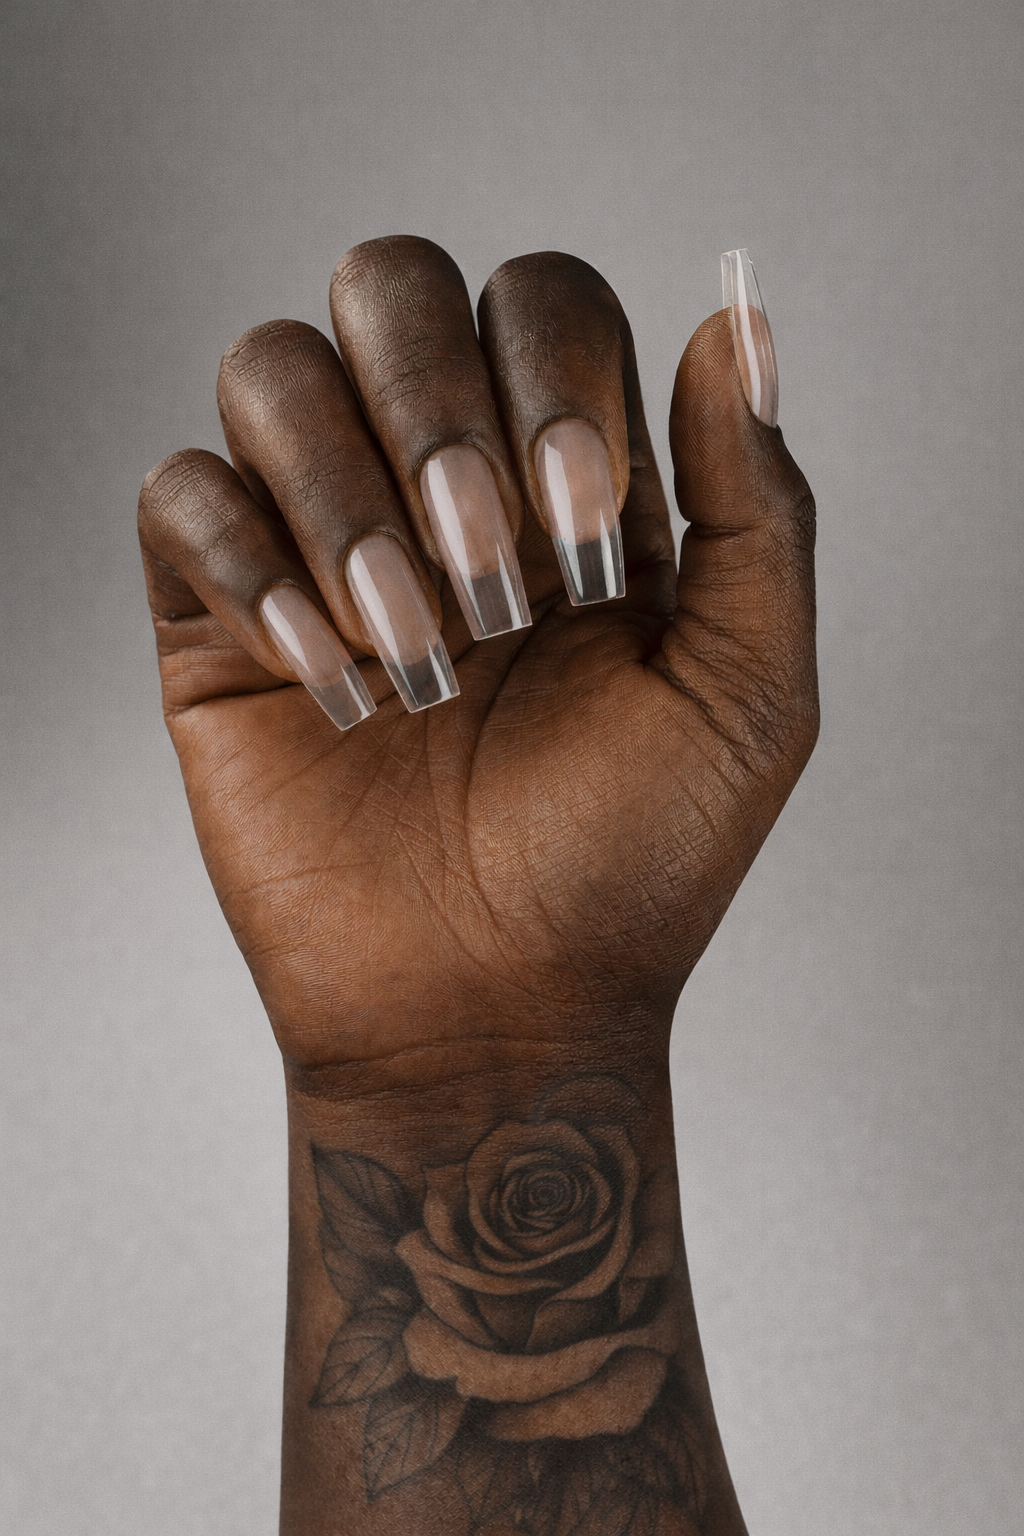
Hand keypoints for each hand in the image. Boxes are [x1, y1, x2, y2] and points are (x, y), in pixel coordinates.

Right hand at [138, 236, 816, 1070]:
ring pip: (269, 367)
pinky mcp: (217, 620)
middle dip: (439, 408)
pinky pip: (180, 498)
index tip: (584, 534)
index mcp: (568, 479)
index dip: (557, 376)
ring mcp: (317, 542)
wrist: (499, 1012)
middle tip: (492, 582)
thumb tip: (741, 318)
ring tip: (414, 655)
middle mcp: (437, 482)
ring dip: (345, 498)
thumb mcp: (746, 691)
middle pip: (390, 285)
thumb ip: (759, 505)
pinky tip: (329, 683)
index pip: (541, 300)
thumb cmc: (630, 865)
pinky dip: (249, 568)